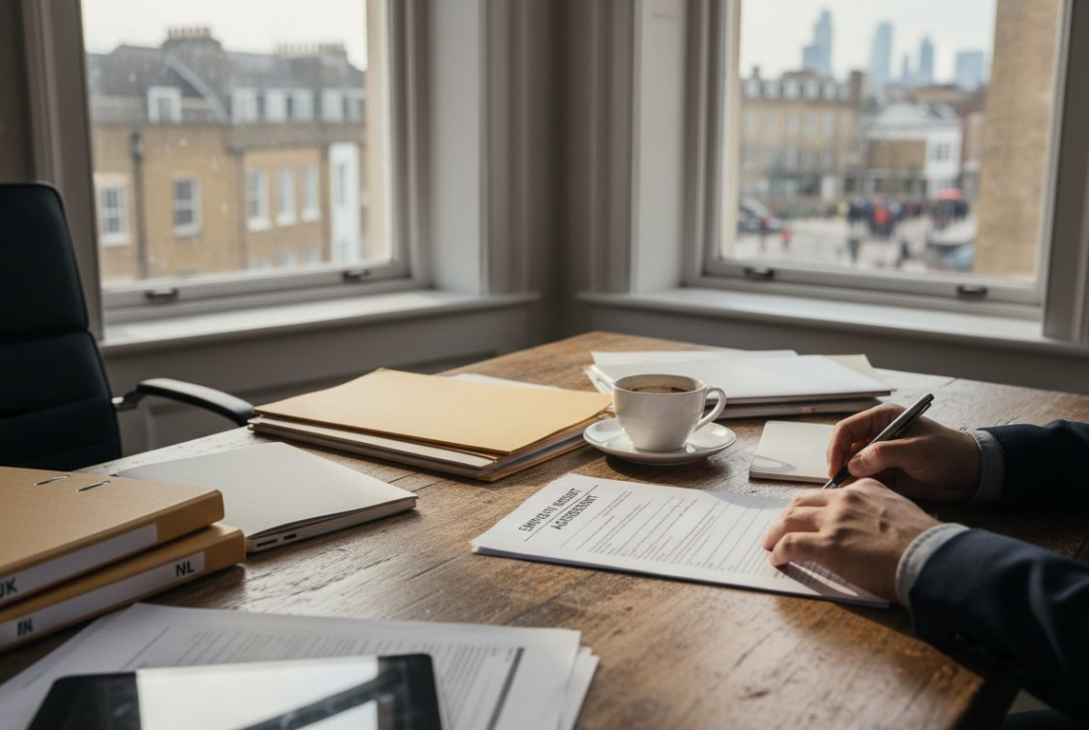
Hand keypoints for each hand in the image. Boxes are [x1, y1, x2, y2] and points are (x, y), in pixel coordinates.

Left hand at [762, 480, 938, 602]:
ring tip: (770, 543)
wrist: (930, 557)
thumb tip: (872, 529)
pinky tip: (776, 558)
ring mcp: (834, 521)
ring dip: (776, 531)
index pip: (827, 495)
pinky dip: (778, 550)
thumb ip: (879, 512)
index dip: (812, 508)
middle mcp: (845, 499)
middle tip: (780, 528)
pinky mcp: (826, 544)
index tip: (806, 519)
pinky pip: (790, 543)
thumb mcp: (901, 512)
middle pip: (802, 502)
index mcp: (864, 489)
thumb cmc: (924, 543)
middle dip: (788, 515)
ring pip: (790, 519)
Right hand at [828, 402, 980, 500]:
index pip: (847, 430)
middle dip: (840, 467)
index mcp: (882, 419)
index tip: (835, 469)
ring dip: (848, 481)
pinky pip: (864, 482)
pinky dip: (859, 490)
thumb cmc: (949, 452)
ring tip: (849, 495)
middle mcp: (877, 436)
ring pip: (852, 468)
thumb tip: (853, 465)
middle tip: (839, 487)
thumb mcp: (917, 449)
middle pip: (845, 450)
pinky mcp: (886, 476)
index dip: (836, 448)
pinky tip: (861, 498)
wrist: (972, 474)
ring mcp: (880, 457)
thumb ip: (884, 454)